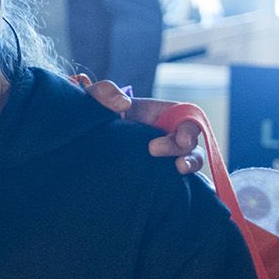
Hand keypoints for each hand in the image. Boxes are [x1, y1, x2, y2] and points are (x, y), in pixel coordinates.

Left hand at [73, 75, 204, 174]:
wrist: (88, 138)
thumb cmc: (98, 112)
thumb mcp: (96, 98)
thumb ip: (105, 92)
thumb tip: (123, 103)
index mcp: (163, 114)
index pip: (190, 118)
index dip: (190, 128)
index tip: (180, 138)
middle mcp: (170, 135)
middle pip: (191, 143)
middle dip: (179, 148)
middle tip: (153, 149)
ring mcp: (166, 155)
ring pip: (190, 162)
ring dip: (189, 165)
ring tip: (178, 169)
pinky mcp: (158, 173)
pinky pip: (175, 180)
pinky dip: (178, 182)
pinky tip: (167, 186)